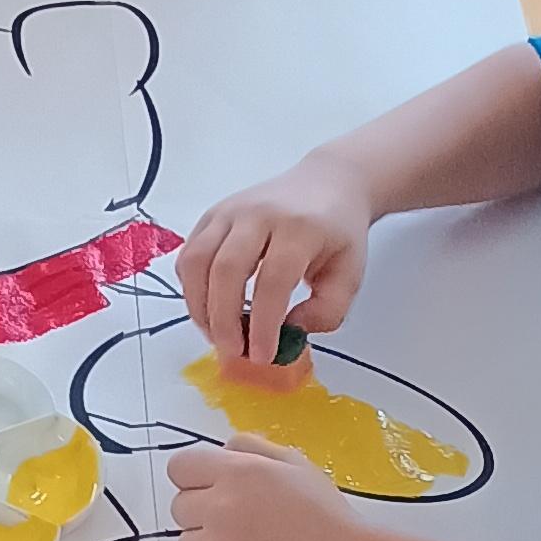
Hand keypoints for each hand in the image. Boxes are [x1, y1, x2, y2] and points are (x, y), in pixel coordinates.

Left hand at [171, 438, 358, 540]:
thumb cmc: (326, 516)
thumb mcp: (295, 464)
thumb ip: (251, 448)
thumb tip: (219, 451)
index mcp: (237, 472)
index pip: (179, 468)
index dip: (195, 479)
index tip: (213, 491)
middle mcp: (220, 508)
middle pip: (179, 507)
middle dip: (204, 513)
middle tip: (243, 525)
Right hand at [176, 152, 371, 360]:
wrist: (327, 184)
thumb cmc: (338, 232)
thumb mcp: (350, 274)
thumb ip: (327, 311)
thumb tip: (289, 331)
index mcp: (300, 227)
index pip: (273, 280)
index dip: (263, 324)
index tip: (263, 356)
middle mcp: (260, 213)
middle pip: (226, 269)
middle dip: (223, 321)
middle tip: (233, 352)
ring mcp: (230, 211)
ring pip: (197, 261)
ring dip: (200, 307)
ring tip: (216, 335)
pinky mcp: (212, 216)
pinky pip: (189, 256)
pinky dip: (192, 289)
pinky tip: (209, 309)